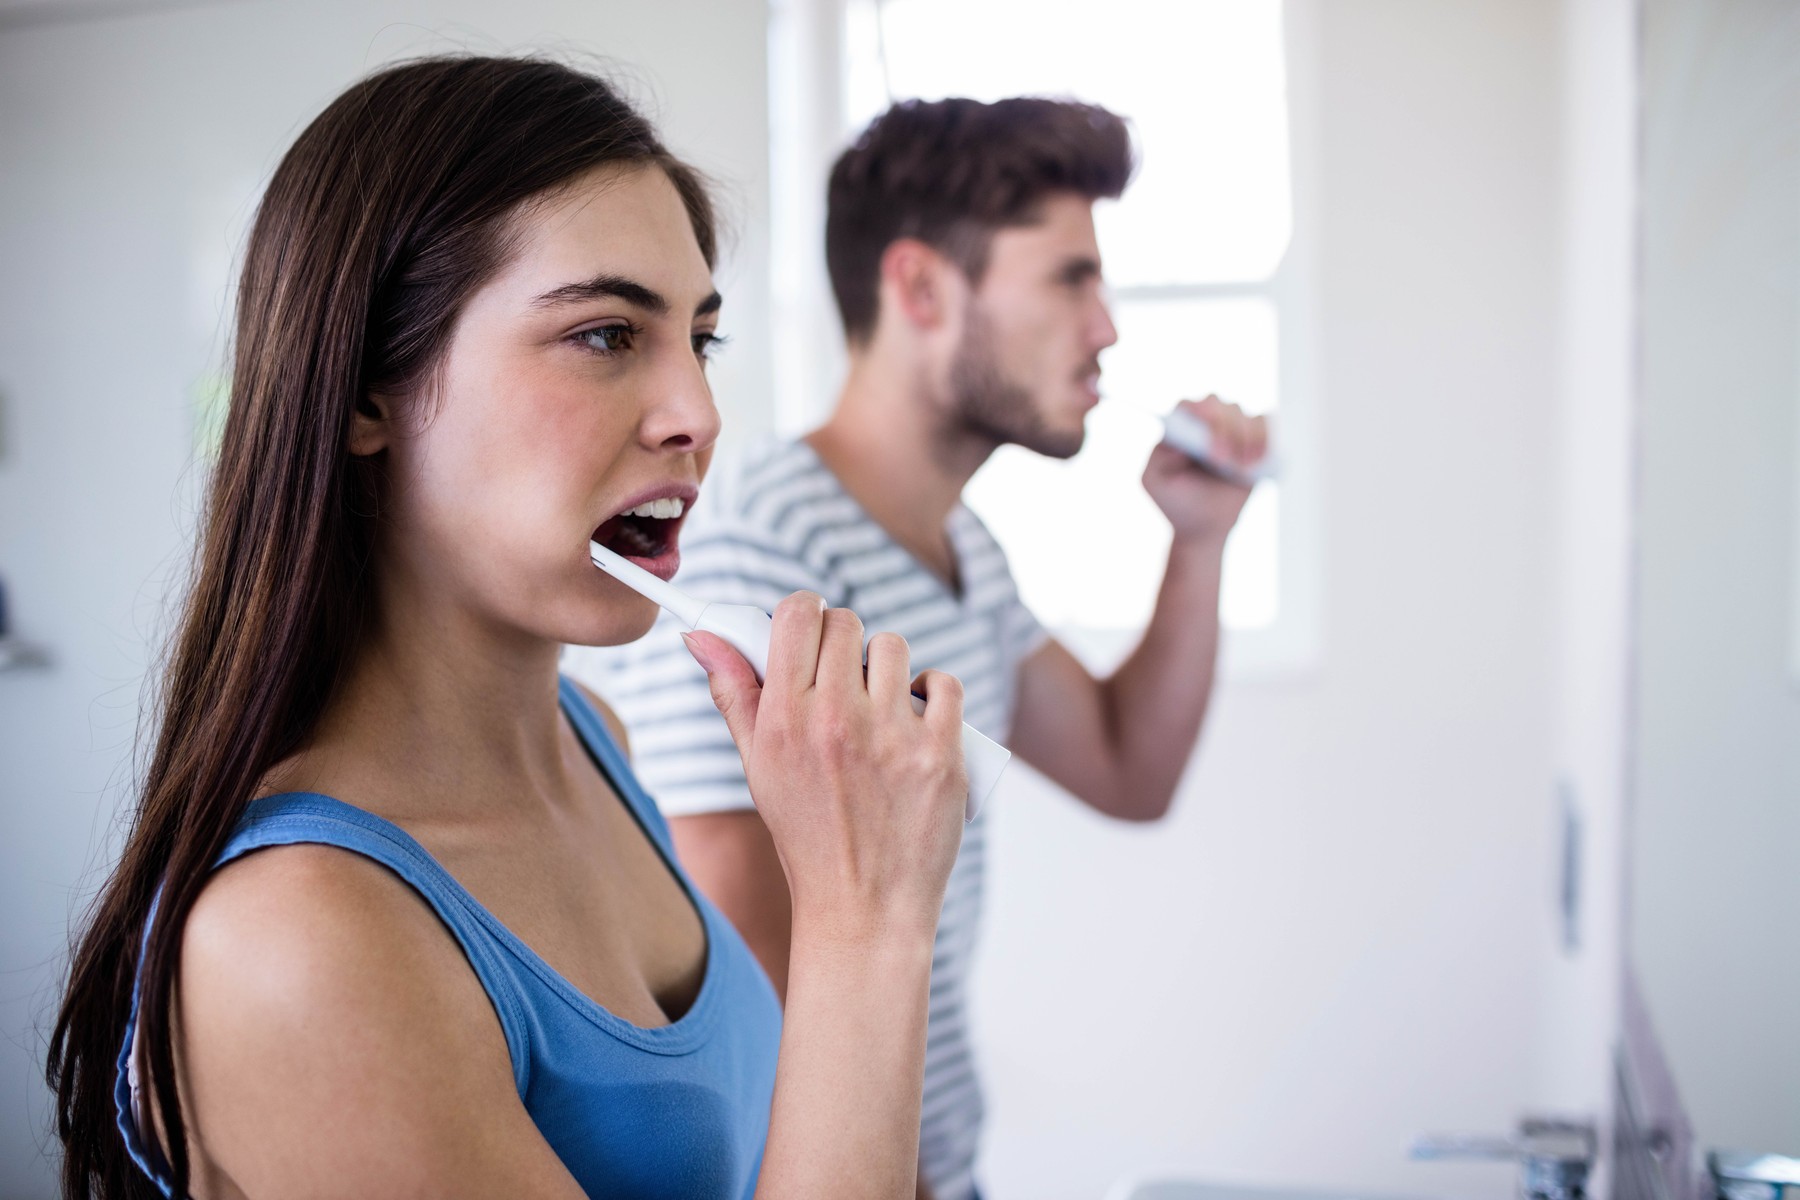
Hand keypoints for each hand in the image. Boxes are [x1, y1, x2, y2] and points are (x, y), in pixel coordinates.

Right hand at [682, 593, 966, 938]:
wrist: (863, 911)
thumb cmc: (807, 837)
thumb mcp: (758, 767)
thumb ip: (733, 693)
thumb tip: (702, 634)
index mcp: (786, 719)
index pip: (797, 614)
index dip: (805, 614)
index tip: (810, 634)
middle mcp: (837, 721)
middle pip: (846, 624)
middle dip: (843, 643)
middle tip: (844, 680)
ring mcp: (894, 738)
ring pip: (894, 647)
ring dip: (888, 669)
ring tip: (881, 708)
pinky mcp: (941, 755)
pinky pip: (944, 683)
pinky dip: (933, 694)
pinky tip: (917, 721)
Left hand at [1143, 394, 1266, 546]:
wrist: (1205, 525)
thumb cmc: (1176, 500)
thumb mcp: (1156, 482)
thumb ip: (1159, 458)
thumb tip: (1180, 442)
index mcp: (1178, 427)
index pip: (1188, 406)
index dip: (1199, 413)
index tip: (1207, 435)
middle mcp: (1205, 421)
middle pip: (1217, 404)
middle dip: (1223, 429)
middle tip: (1221, 461)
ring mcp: (1232, 427)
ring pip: (1244, 414)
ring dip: (1245, 437)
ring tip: (1241, 466)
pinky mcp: (1255, 439)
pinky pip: (1266, 424)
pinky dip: (1265, 437)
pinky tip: (1257, 459)